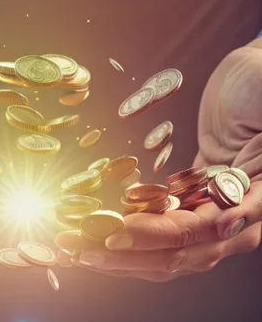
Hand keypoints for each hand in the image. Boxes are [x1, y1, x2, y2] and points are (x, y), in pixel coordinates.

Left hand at [55, 39, 261, 280]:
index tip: (115, 233)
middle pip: (178, 251)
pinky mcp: (196, 193)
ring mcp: (214, 207)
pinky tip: (99, 229)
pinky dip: (132, 228)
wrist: (253, 68)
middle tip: (78, 248)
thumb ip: (253, 187)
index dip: (155, 236)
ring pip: (167, 245)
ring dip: (121, 250)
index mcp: (257, 203)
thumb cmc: (261, 84)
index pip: (199, 232)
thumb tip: (225, 225)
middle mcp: (238, 217)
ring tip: (77, 247)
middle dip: (126, 253)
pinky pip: (164, 221)